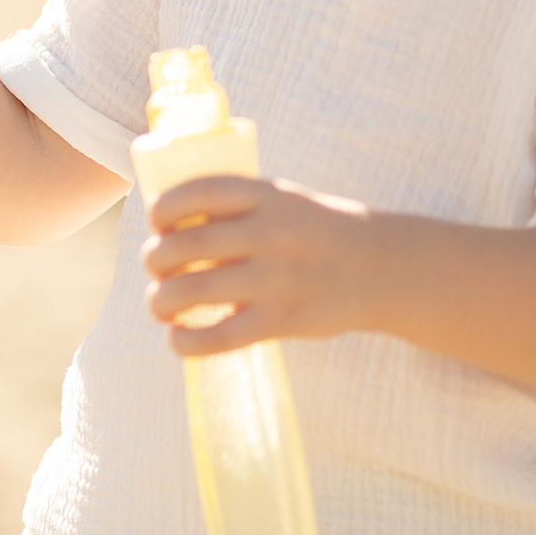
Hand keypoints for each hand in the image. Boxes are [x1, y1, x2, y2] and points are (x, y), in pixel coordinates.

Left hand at [143, 175, 379, 356]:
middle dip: (156, 258)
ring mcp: (276, 279)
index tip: (156, 220)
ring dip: (161, 300)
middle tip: (156, 267)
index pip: (199, 192)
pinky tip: (177, 339)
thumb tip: (169, 225)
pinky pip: (221, 336)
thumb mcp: (283, 200)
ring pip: (194, 290)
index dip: (164, 207)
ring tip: (160, 305)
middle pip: (187, 244)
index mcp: (268, 195)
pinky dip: (188, 342)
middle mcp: (271, 233)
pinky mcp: (282, 320)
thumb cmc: (315, 231)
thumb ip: (236, 207)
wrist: (380, 269)